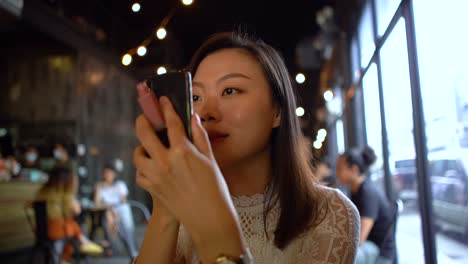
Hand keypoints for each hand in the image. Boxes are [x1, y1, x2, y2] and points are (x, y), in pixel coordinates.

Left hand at [133, 96, 244, 261]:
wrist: (209, 218)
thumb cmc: (215, 188)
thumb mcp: (210, 159)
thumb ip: (200, 136)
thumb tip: (193, 118)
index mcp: (182, 151)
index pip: (171, 122)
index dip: (166, 108)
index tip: (162, 100)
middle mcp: (165, 161)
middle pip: (145, 133)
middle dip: (142, 120)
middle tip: (144, 116)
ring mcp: (156, 176)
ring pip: (137, 155)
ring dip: (140, 147)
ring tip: (146, 146)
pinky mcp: (153, 189)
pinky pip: (140, 175)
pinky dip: (143, 169)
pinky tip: (150, 167)